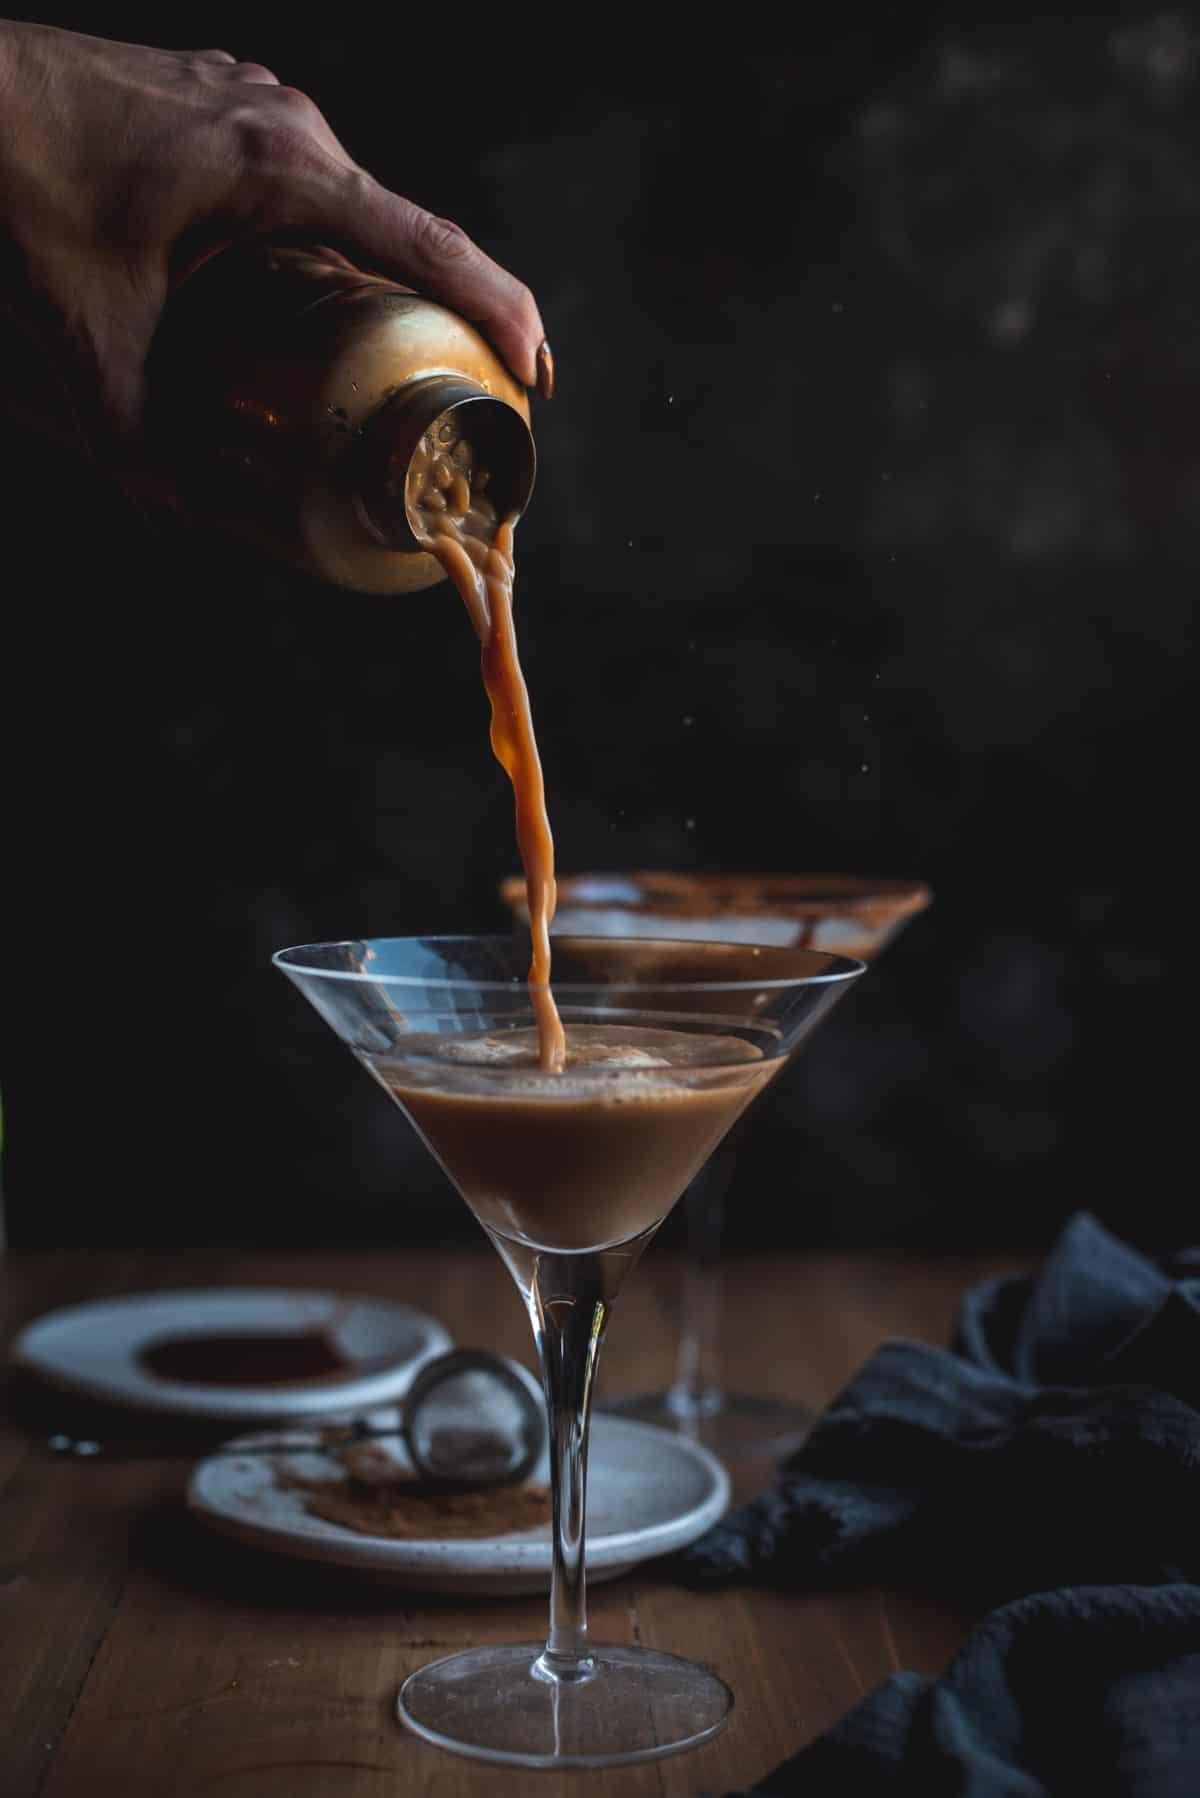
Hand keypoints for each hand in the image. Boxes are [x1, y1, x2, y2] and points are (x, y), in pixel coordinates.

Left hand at [0, 22, 546, 454]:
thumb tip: (168, 508)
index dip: (501, 308)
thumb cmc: (22, 175)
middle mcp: (288, 125)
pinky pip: (306, 173)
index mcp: (284, 172)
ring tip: (390, 344)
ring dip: (382, 268)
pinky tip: (300, 281)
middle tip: (468, 380)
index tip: (535, 367)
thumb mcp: (87, 326)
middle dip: (449, 306)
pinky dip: (327, 231)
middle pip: (404, 226)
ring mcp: (259, 101)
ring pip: (354, 198)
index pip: (432, 244)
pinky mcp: (227, 100)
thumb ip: (131, 430)